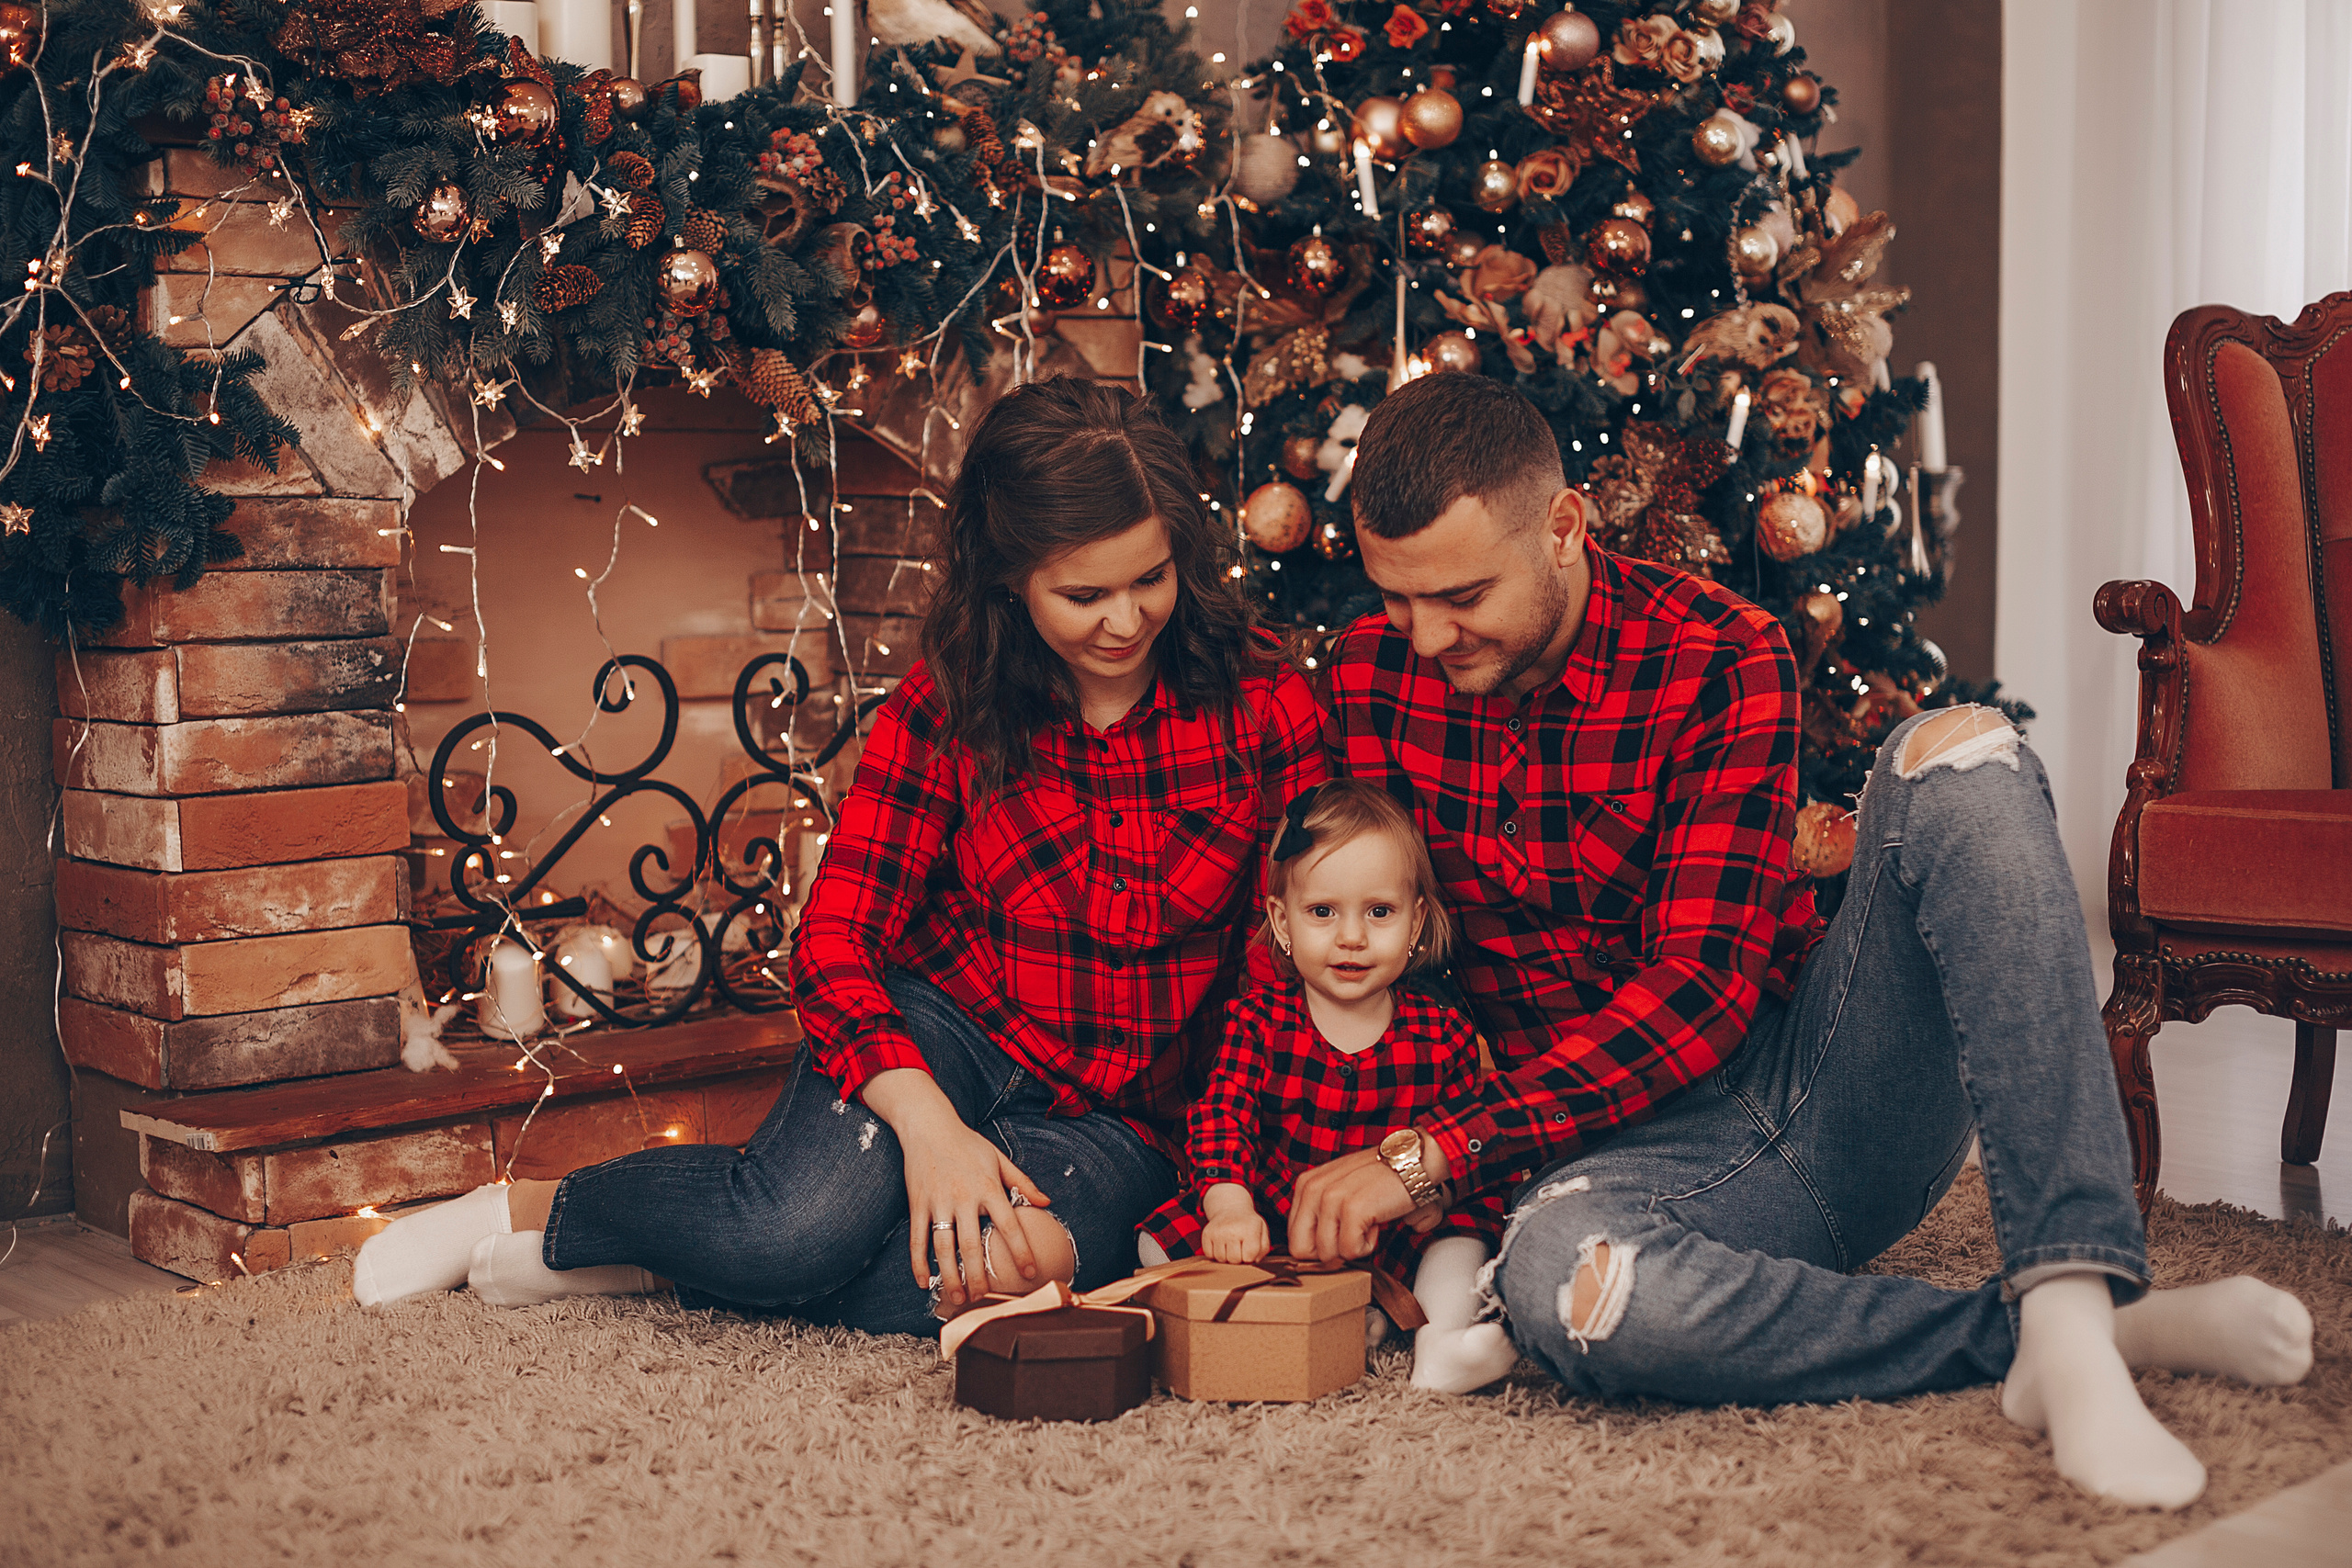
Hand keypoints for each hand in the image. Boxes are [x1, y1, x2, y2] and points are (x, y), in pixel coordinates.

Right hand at [863, 1068, 1049, 1310]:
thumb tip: (1047, 1203)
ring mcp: (938, 1202)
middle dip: (979, 1276)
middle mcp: (964, 1197)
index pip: (1008, 1225)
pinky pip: (917, 1238)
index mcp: (988, 1187)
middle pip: (973, 1245)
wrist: (928, 1125)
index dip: (1020, 1251)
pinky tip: (924, 1282)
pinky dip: (918, 1262)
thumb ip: (1023, 1182)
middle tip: (985, 1299)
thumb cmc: (967, 1143)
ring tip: (958, 1298)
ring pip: (944, 1247)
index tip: (1030, 1273)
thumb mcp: (999, 1158)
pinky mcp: (917, 1204)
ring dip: (951, 1276)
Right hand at [1199, 1184, 1269, 1263]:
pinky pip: (1209, 1255)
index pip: (1249, 1257)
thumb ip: (1263, 1248)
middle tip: (1239, 1247)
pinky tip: (1221, 1244)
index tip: (1249, 1249)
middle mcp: (1232, 1230)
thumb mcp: (1262, 1230)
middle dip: (1238, 1258)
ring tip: (1230, 1245)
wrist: (1230, 1208)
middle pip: (1234, 1260)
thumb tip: (1255, 1261)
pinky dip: (1215, 1253)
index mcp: (1249, 1229)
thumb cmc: (1248, 1223)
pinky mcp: (1206, 1234)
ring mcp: (1217, 1232)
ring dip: (1226, 1256)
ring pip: (1221, 1259)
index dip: (1250, 1257)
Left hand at [1287, 1136, 1451, 1262]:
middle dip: (1329, 1252)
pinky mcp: (1352, 1209)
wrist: (1412, 1162)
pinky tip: (1377, 1222)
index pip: (1294, 1237)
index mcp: (1306, 1184)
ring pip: (1328, 1254)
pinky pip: (1350, 1251)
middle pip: (1301, 1250)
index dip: (1319, 1245)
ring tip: (1368, 1221)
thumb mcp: (1338, 1188)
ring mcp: (1331, 1198)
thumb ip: (1320, 1213)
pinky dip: (1368, 1245)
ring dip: (1353, 1246)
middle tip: (1352, 1234)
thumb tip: (1314, 1252)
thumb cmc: (1379, 1178)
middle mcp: (1312, 1189)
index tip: (1341, 1232)